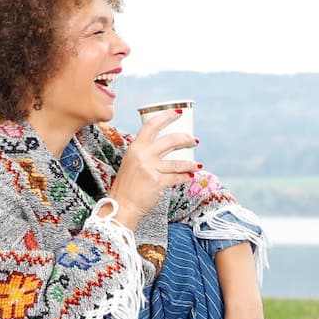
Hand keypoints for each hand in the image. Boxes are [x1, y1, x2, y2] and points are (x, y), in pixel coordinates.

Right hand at [106, 109, 198, 226]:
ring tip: (197, 164)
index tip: (178, 113)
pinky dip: (185, 177)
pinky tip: (190, 177)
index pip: (151, 125)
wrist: (121, 205)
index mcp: (135, 148)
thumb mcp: (131, 163)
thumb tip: (165, 150)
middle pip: (169, 140)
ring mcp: (150, 168)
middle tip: (193, 140)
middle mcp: (142, 155)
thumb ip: (145, 155)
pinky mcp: (157, 182)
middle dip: (185, 139)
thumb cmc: (127, 187)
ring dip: (190, 163)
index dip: (166, 116)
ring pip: (177, 162)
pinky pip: (176, 178)